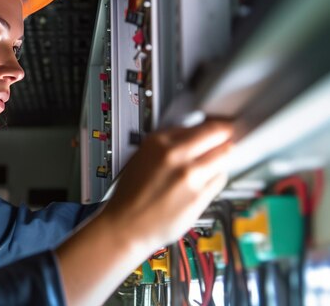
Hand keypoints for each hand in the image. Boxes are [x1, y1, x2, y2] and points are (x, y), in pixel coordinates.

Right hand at [56, 120, 232, 305]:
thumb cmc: (131, 195)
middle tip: (225, 141)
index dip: (212, 128)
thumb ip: (169, 144)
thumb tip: (194, 136)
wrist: (125, 225)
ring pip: (225, 157)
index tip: (216, 129)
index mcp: (159, 142)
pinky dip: (216, 179)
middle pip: (220, 135)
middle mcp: (175, 156)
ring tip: (211, 165)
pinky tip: (203, 183)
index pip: (201, 125)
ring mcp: (190, 176)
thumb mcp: (142, 157)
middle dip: (224, 138)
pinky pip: (220, 180)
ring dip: (221, 159)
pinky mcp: (199, 197)